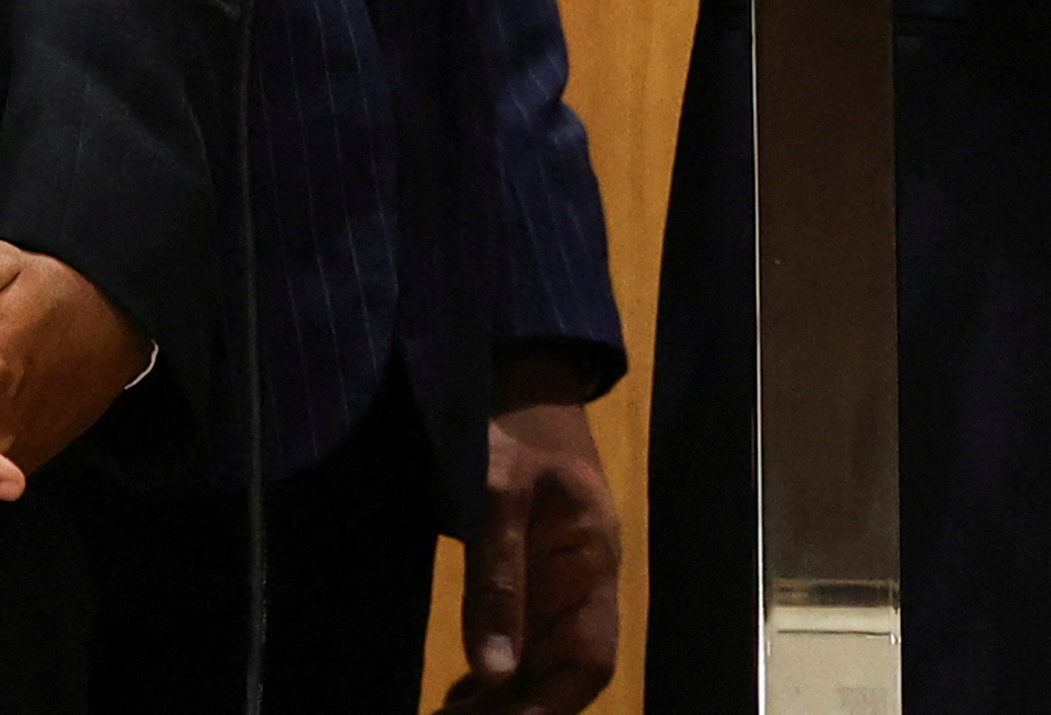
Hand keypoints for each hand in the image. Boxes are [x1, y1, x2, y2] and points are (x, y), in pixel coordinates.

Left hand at [443, 370, 619, 710]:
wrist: (516, 369)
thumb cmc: (512, 426)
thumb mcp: (498, 496)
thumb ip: (497, 583)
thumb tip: (492, 673)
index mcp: (591, 563)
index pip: (591, 662)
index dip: (549, 708)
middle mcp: (582, 582)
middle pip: (564, 674)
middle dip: (517, 710)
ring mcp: (556, 578)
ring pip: (541, 663)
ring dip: (502, 699)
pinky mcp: (529, 571)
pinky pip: (521, 640)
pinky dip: (492, 676)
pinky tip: (458, 693)